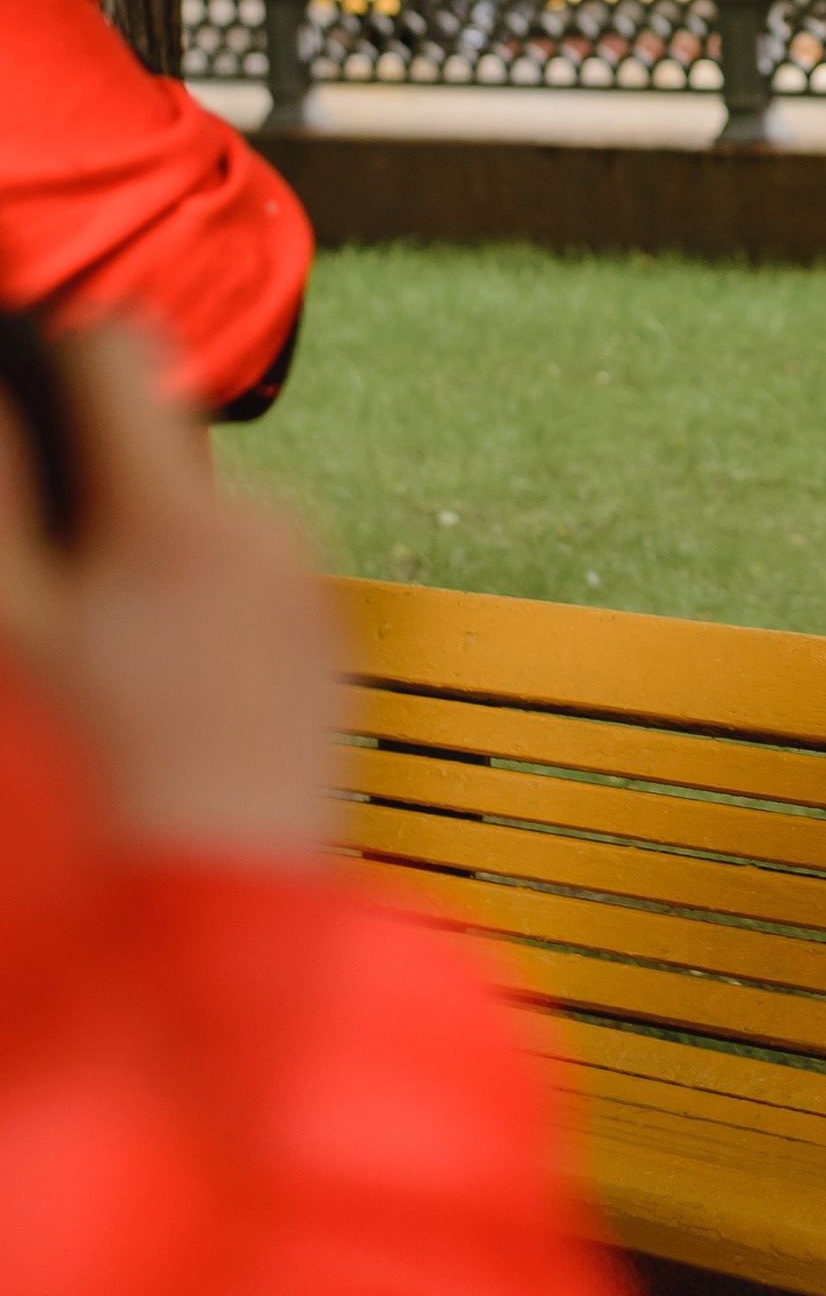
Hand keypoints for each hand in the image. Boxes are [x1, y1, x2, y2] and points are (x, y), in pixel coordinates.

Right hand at [0, 324, 339, 860]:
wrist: (210, 943)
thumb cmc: (96, 798)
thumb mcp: (7, 633)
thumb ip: (3, 494)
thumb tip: (3, 399)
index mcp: (184, 515)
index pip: (116, 352)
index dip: (48, 360)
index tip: (16, 408)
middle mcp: (268, 534)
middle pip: (152, 455)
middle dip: (84, 499)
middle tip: (40, 604)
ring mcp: (307, 597)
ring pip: (190, 531)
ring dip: (130, 568)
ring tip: (91, 678)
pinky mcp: (324, 658)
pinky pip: (239, 594)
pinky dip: (184, 621)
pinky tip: (145, 712)